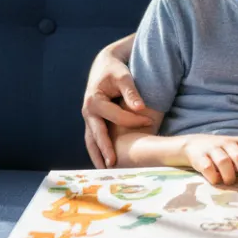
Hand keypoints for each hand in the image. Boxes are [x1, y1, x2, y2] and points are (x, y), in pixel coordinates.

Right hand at [82, 44, 153, 168]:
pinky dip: (97, 151)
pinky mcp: (92, 122)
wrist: (104, 66)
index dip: (134, 120)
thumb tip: (140, 108)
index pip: (117, 117)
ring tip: (106, 171)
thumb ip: (131, 92)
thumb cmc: (115, 70)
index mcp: (94, 101)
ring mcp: (88, 119)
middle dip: (105, 150)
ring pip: (91, 141)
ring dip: (97, 156)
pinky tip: (104, 163)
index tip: (150, 122)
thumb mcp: (123, 77)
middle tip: (113, 164)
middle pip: (97, 135)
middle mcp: (88, 112)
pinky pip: (93, 139)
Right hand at [183, 135, 237, 190]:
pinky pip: (208, 168)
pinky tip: (216, 181)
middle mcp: (227, 143)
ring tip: (230, 183)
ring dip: (229, 176)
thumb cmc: (222, 152)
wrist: (193, 144)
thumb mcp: (236, 151)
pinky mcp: (199, 156)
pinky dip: (213, 177)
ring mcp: (212, 149)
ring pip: (224, 162)